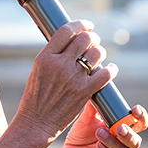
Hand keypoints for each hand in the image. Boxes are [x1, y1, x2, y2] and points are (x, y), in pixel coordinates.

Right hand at [14, 20, 117, 143]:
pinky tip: (111, 69)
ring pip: (96, 54)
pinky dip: (111, 69)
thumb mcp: (37, 71)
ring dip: (101, 51)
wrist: (36, 122)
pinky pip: (105, 74)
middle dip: (92, 37)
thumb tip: (69, 43)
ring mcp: (73, 78)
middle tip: (93, 41)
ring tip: (99, 55)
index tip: (86, 25)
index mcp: (45, 58)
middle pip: (84, 39)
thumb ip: (52, 57)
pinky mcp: (84, 92)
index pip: (66, 31)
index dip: (80, 24)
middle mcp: (59, 65)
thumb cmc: (35, 98)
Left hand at [54, 103, 147, 147]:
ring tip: (99, 132)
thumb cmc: (81, 135)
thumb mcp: (86, 119)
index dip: (141, 117)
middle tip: (119, 127)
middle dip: (129, 133)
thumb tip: (95, 90)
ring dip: (113, 141)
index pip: (139, 124)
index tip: (135, 109)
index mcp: (122, 130)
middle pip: (136, 140)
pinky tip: (99, 145)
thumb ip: (93, 108)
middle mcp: (123, 144)